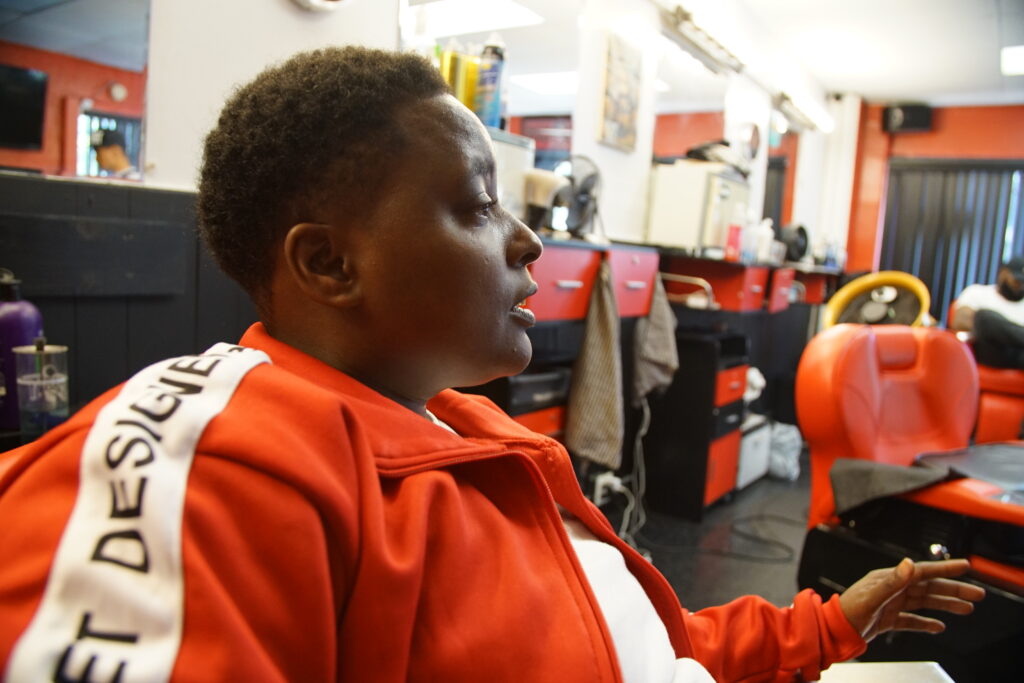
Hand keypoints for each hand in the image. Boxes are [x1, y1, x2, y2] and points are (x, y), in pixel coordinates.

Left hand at [838, 558, 984, 641]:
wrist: (833, 630)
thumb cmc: (847, 611)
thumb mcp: (872, 596)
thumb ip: (892, 582)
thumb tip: (909, 564)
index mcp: (889, 579)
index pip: (922, 572)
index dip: (944, 569)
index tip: (965, 566)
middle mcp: (892, 589)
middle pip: (929, 588)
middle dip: (953, 590)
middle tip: (977, 593)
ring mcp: (891, 604)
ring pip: (924, 603)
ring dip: (945, 606)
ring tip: (966, 609)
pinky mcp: (888, 619)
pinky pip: (912, 620)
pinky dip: (925, 623)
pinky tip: (938, 626)